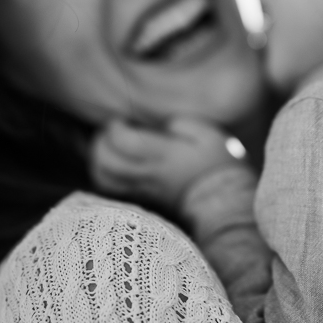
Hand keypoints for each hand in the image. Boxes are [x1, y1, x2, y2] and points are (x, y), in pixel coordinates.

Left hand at [91, 116, 245, 213]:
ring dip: (99, 159)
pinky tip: (114, 163)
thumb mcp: (209, 134)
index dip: (115, 128)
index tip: (123, 120)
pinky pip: (112, 189)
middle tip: (111, 131)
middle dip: (101, 142)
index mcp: (164, 154)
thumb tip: (161, 122)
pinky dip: (105, 174)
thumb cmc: (219, 164)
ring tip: (109, 146)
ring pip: (104, 177)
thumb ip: (182, 123)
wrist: (223, 202)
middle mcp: (149, 173)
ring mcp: (143, 187)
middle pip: (107, 161)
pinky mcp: (143, 197)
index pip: (125, 142)